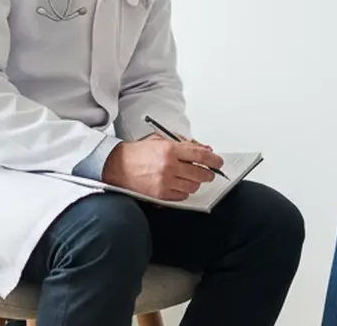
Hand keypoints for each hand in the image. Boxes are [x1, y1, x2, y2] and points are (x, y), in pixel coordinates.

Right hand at [103, 138, 224, 201]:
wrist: (117, 166)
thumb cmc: (138, 153)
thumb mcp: (161, 140)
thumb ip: (184, 144)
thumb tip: (205, 150)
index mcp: (170, 149)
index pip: (201, 155)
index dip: (214, 160)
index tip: (218, 162)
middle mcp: (168, 166)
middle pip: (201, 173)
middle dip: (209, 173)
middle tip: (209, 172)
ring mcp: (165, 182)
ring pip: (193, 186)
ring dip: (196, 182)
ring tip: (191, 178)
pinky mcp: (160, 195)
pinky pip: (182, 196)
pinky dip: (184, 191)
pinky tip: (180, 185)